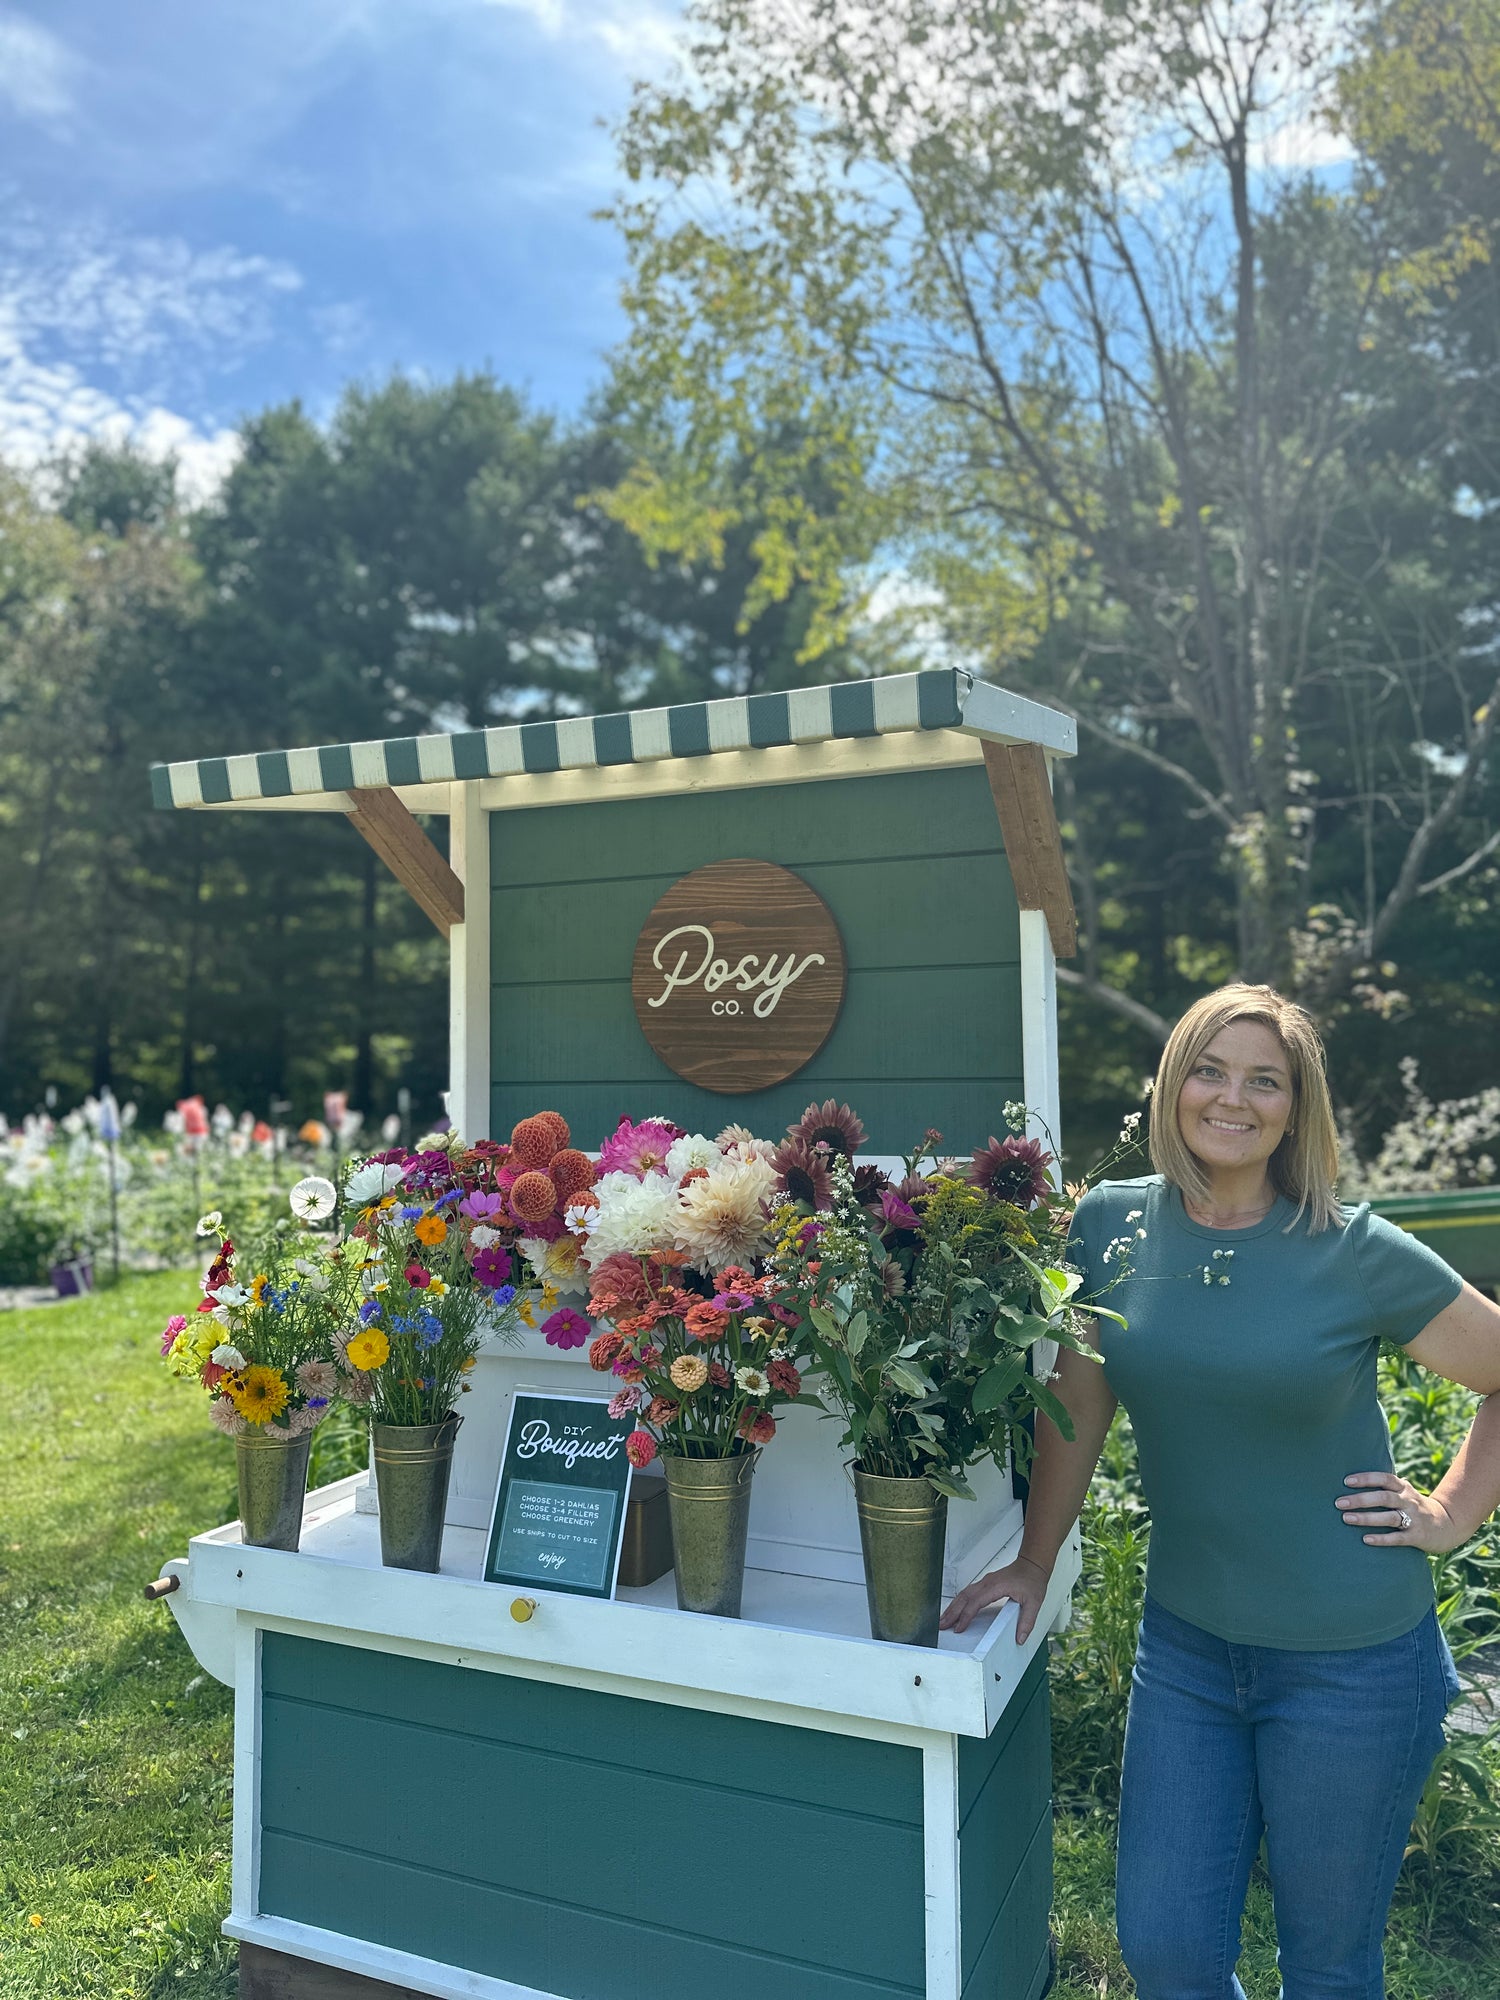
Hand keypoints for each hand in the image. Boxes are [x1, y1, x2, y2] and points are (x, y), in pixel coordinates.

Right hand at [940, 1555, 1051, 1640]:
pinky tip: (956, 1608)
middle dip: (951, 1612)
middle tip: (941, 1625)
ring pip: (963, 1594)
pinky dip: (959, 1601)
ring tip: (944, 1619)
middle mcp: (987, 1583)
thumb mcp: (1034, 1602)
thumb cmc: (1032, 1579)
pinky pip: (968, 1592)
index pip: (975, 1603)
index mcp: (995, 1586)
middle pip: (964, 1597)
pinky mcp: (985, 1583)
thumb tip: (1020, 1638)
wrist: (1032, 1564)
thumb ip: (1027, 1621)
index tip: (959, 1628)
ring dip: (953, 1606)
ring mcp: (984, 1582)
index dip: (965, 1617)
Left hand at [1336, 1471, 1463, 1552]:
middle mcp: (1409, 1501)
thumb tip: (1352, 1480)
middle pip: (1383, 1497)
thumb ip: (1385, 1487)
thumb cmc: (1415, 1506)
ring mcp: (1414, 1519)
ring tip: (1347, 1519)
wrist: (1448, 1525)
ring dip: (1367, 1518)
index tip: (1346, 1481)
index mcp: (1404, 1488)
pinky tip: (1366, 1539)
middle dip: (1360, 1499)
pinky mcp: (1417, 1536)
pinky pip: (1398, 1538)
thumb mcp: (1404, 1492)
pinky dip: (1382, 1538)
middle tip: (1339, 1503)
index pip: (1384, 1478)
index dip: (1366, 1478)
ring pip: (1389, 1517)